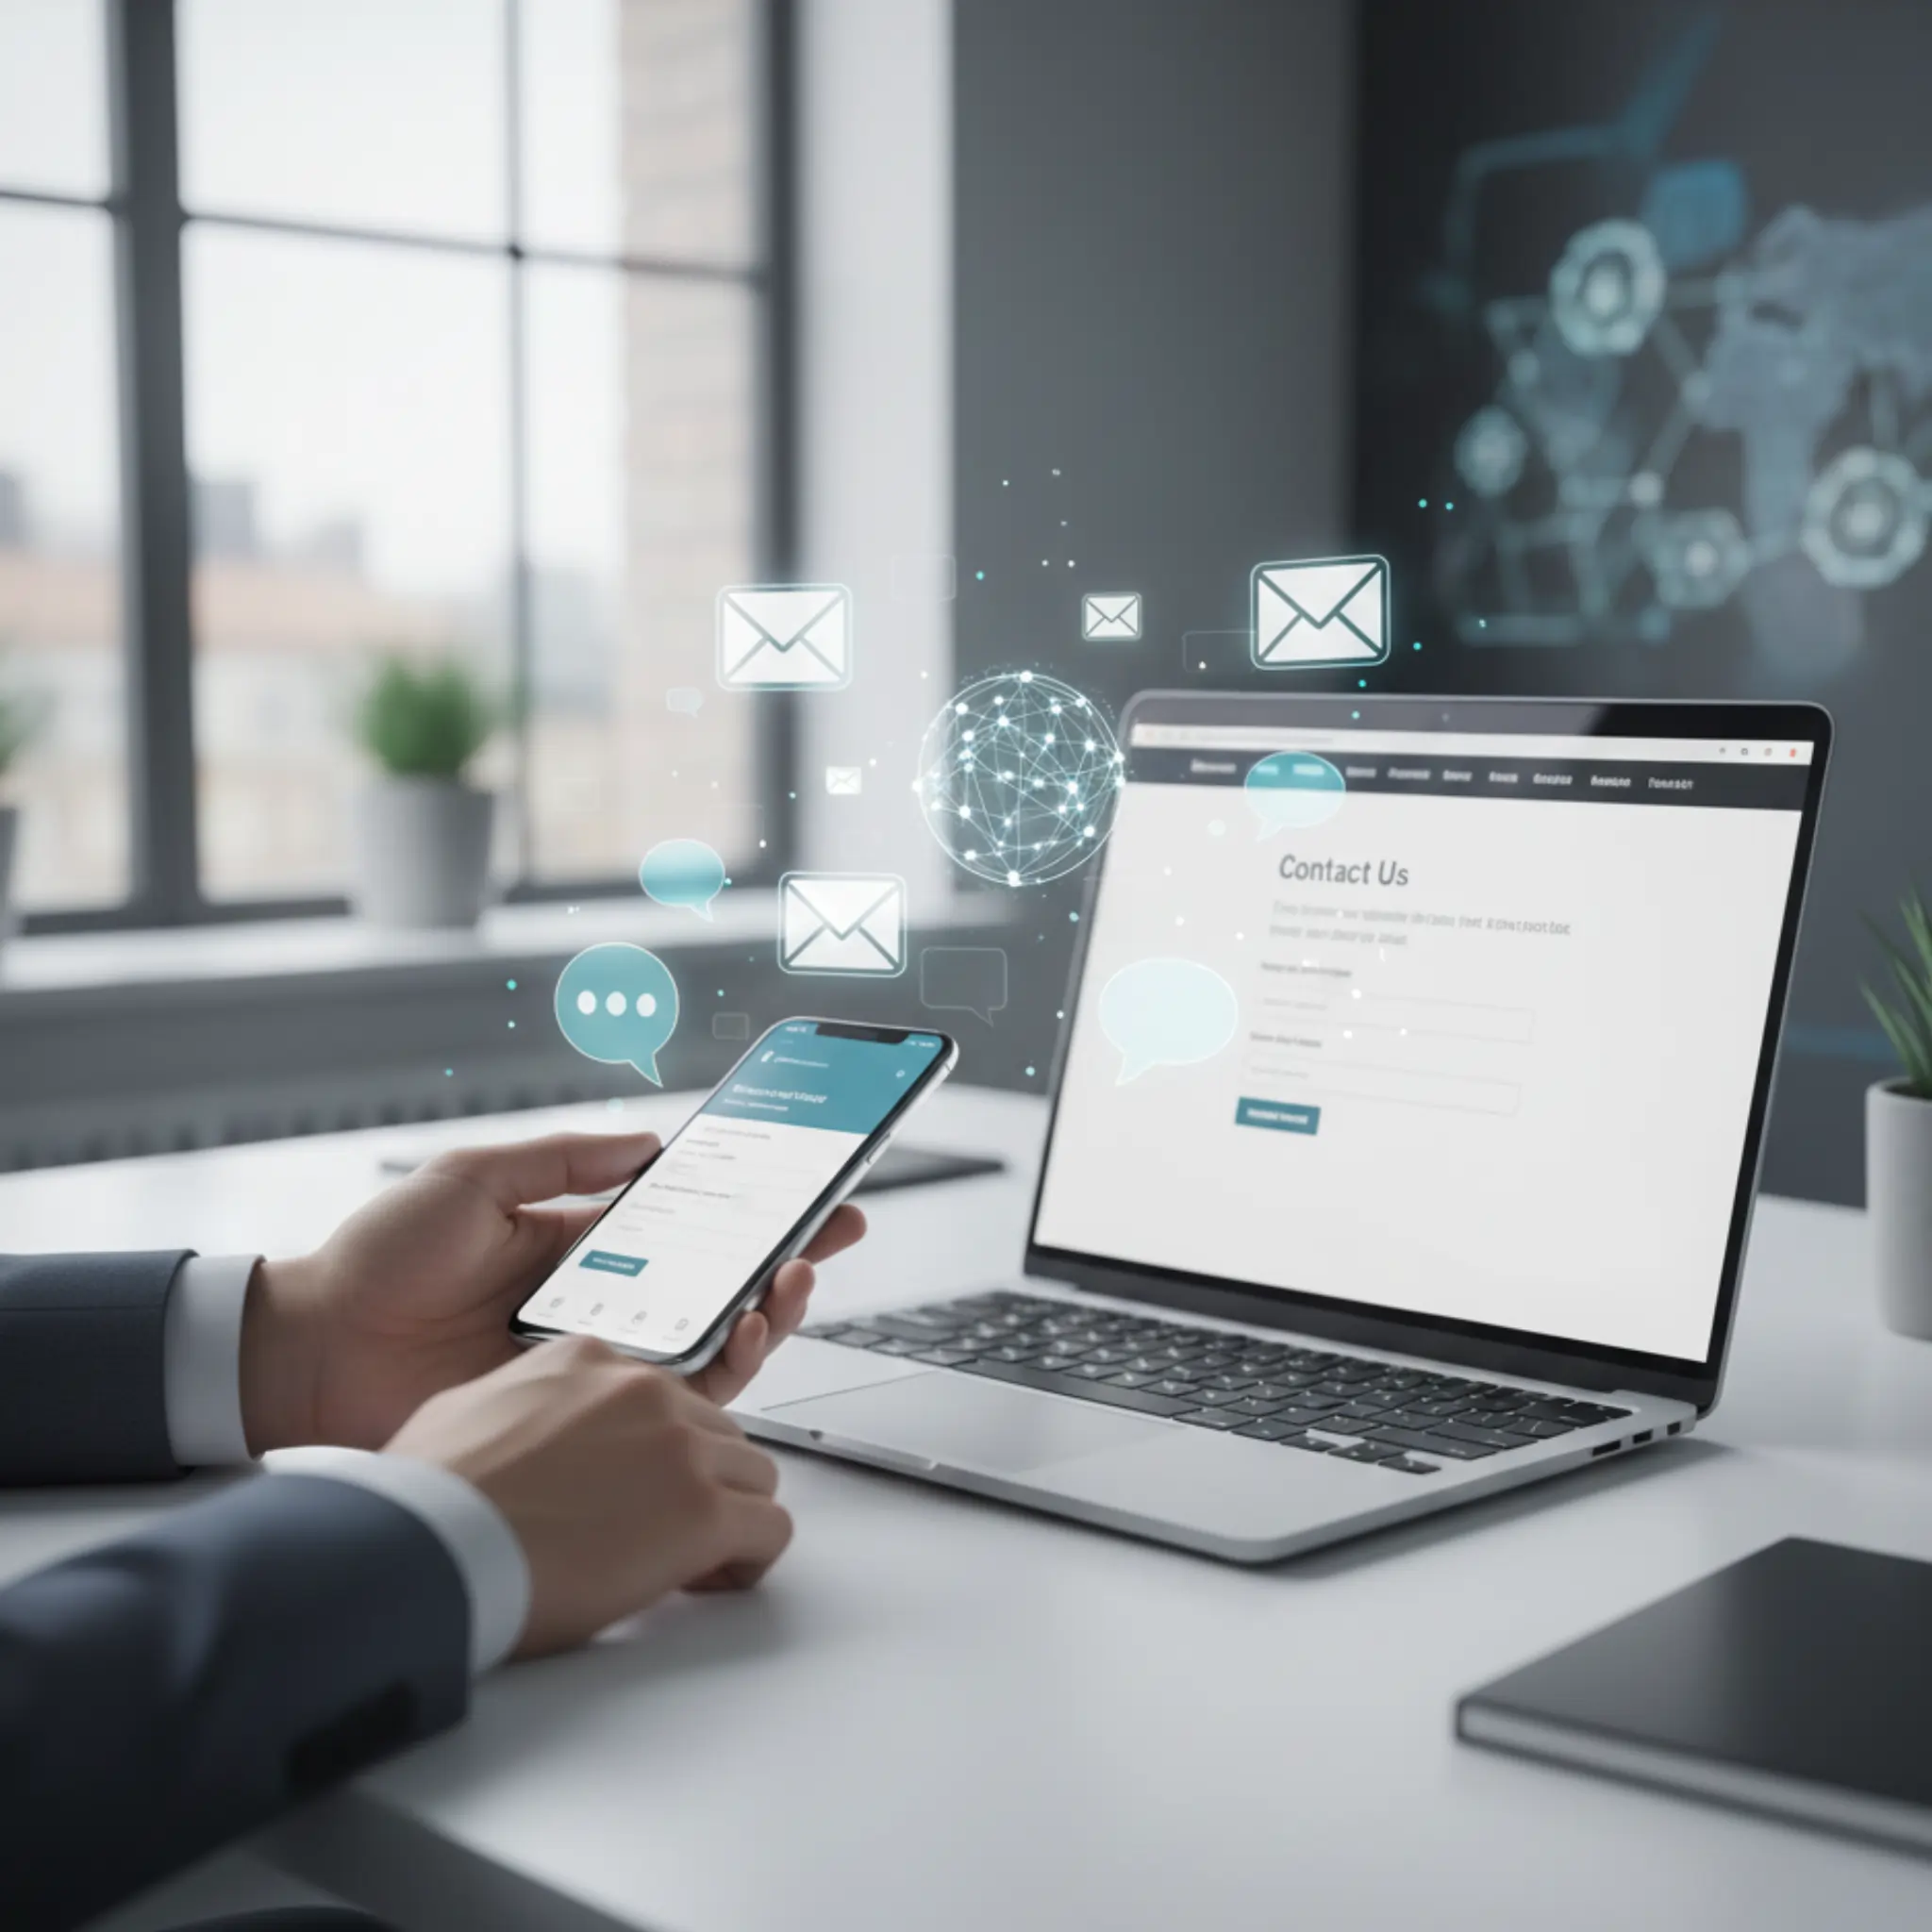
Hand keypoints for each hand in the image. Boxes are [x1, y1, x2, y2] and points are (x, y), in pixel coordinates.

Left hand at [240, 1130, 866, 1452]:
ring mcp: (595, 1357)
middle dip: (786, 1254)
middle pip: (717, 1280)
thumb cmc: (377, 1260)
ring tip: (794, 1278)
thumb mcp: (472, 1178)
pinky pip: (669, 1394)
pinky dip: (720, 1367)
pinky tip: (744, 1332)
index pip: (685, 1219)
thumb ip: (562, 1160)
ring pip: (710, 1339)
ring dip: (767, 1308)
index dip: (747, 1205)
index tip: (803, 1182)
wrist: (312, 1351)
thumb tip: (647, 1143)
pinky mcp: (581, 1411)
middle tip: (833, 1229)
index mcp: (577, 1241)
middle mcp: (601, 1299)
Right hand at [387, 1337, 792, 1655]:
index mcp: (587, 1361)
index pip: (662, 1396)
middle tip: (659, 1534)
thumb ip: (521, 1406)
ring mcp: (680, 1447)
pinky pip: (771, 1529)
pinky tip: (706, 1583)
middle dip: (697, 1484)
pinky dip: (750, 1561)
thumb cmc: (429, 1502)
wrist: (426, 1551)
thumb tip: (524, 1439)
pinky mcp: (703, 1511)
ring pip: (754, 1474)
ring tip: (682, 1564)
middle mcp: (644, 1390)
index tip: (637, 1489)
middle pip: (716, 1433)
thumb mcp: (465, 1410)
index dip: (654, 1452)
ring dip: (727, 1519)